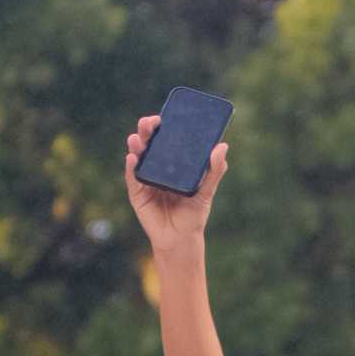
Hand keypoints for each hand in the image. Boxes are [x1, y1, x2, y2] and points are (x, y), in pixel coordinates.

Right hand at [124, 115, 226, 249]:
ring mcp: (145, 177)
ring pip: (137, 155)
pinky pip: (131, 176)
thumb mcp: (206, 191)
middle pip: (150, 142)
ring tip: (138, 139)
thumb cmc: (194, 214)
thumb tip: (222, 146)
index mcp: (173, 163)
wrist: (180, 239)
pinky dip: (131, 166)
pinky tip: (133, 157)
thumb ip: (215, 170)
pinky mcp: (136, 191)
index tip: (165, 116)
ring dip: (136, 144)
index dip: (163, 125)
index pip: (166, 138)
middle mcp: (157, 166)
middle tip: (151, 123)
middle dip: (147, 129)